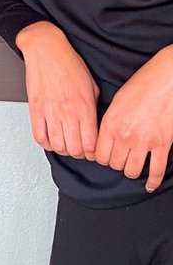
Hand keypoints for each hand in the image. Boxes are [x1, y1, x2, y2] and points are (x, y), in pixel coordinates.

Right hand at [16, 21, 98, 159]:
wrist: (46, 48)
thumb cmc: (69, 63)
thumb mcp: (92, 85)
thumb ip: (94, 108)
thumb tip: (95, 125)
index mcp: (85, 106)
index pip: (91, 143)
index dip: (93, 153)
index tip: (93, 151)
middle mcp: (68, 111)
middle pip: (74, 149)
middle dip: (79, 154)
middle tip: (79, 149)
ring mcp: (50, 111)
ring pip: (57, 146)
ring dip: (63, 149)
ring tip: (65, 144)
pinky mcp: (35, 108)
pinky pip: (39, 135)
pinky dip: (45, 143)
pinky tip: (50, 138)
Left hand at [95, 46, 172, 191]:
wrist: (167, 78)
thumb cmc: (143, 84)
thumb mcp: (117, 101)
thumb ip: (110, 122)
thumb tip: (106, 137)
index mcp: (110, 124)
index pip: (99, 155)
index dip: (102, 158)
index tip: (107, 156)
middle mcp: (125, 135)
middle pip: (114, 165)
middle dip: (117, 164)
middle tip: (122, 158)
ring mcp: (144, 141)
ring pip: (132, 171)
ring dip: (132, 170)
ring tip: (134, 165)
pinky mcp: (163, 144)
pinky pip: (157, 170)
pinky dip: (153, 181)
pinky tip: (150, 185)